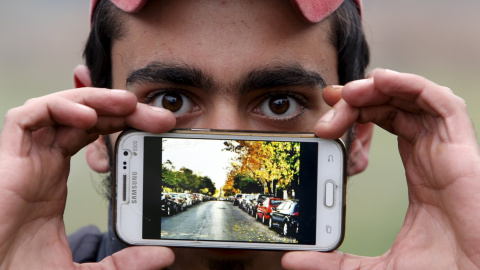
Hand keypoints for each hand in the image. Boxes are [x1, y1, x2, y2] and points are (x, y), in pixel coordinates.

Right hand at [0, 88, 174, 268]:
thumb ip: (125, 262)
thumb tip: (165, 256)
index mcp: (55, 178)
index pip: (93, 135)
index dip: (124, 124)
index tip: (158, 130)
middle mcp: (41, 161)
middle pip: (84, 117)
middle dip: (122, 110)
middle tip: (159, 117)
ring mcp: (24, 158)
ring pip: (60, 109)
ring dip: (96, 100)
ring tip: (130, 104)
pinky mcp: (7, 159)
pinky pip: (29, 118)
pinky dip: (59, 108)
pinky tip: (89, 117)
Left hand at [282, 69, 479, 268]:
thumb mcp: (376, 266)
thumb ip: (334, 262)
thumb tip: (292, 260)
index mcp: (418, 171)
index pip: (384, 124)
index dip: (355, 112)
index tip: (325, 115)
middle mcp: (431, 154)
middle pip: (392, 107)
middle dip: (357, 99)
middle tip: (327, 103)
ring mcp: (447, 150)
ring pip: (413, 98)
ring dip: (378, 87)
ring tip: (346, 93)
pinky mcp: (461, 150)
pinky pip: (441, 104)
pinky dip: (412, 85)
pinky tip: (382, 81)